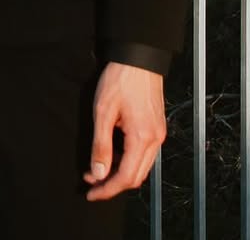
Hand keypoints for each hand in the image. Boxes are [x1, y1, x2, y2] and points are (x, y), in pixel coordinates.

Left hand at [84, 62, 165, 200]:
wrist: (139, 56)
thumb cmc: (120, 79)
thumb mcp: (103, 111)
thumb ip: (101, 145)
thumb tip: (98, 173)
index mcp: (143, 138)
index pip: (126, 177)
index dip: (107, 189)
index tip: (91, 192)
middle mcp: (155, 140)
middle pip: (136, 177)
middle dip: (113, 184)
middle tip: (91, 181)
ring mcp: (158, 134)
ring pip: (141, 167)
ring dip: (120, 172)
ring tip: (97, 167)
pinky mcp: (157, 127)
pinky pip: (144, 154)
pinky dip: (128, 160)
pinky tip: (112, 153)